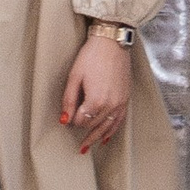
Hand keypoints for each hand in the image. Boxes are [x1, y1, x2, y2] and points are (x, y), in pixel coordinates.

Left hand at [60, 31, 132, 154]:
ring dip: (96, 138)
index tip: (68, 118)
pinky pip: (119, 121)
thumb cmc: (91, 56)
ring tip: (87, 147)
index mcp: (96, 101)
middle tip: (76, 140)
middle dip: (84, 130)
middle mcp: (110, 105)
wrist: (111, 42)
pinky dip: (112, 131)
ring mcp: (120, 103)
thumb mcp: (74, 76)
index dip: (73, 120)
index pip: (81, 121)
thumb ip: (69, 100)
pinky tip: (106, 137)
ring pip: (107, 128)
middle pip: (94, 126)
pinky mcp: (126, 99)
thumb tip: (64, 120)